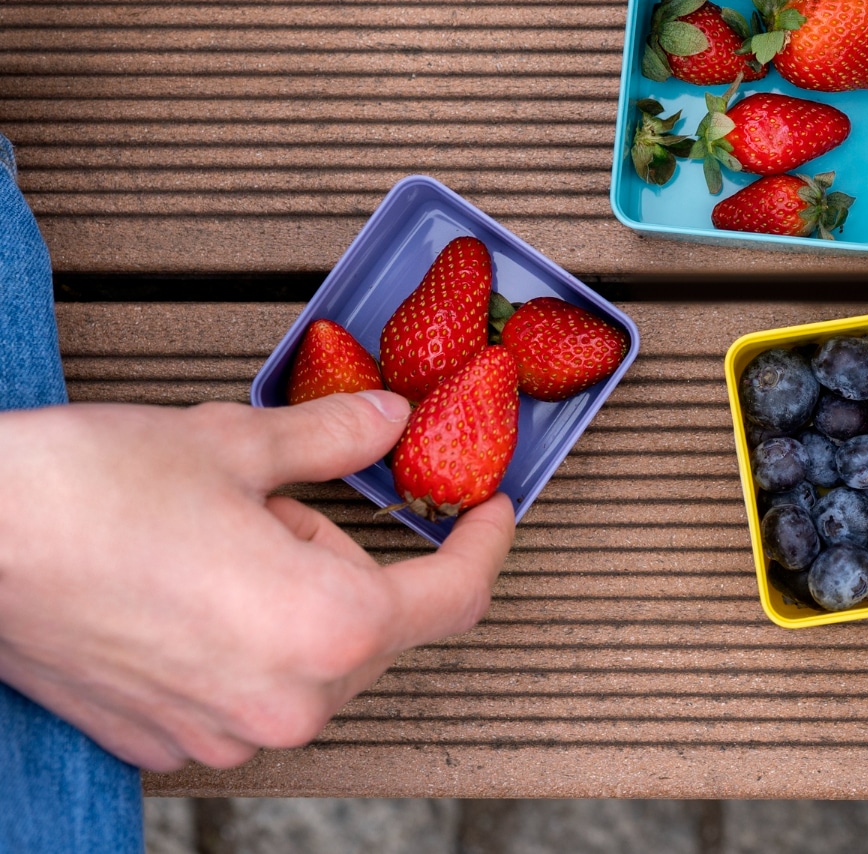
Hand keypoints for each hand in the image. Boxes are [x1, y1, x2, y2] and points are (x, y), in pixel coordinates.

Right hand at [0, 392, 513, 771]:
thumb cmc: (84, 495)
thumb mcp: (238, 442)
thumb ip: (336, 439)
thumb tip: (390, 420)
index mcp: (328, 628)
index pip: (455, 596)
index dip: (484, 544)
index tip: (489, 512)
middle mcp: (286, 703)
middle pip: (378, 628)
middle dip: (355, 560)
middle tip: (285, 500)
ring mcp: (224, 733)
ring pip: (313, 658)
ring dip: (299, 597)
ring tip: (219, 538)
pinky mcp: (169, 739)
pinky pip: (250, 687)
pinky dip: (247, 637)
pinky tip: (188, 586)